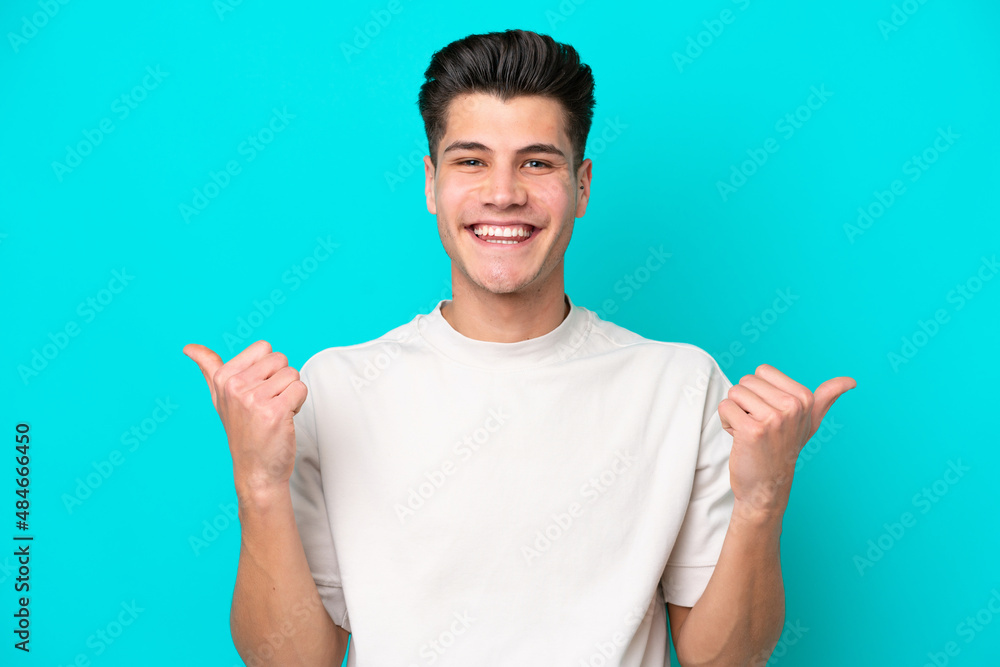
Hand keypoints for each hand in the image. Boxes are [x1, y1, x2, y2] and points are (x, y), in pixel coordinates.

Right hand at [183, 340, 307, 495]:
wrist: (255, 470)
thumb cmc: (243, 431)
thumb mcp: (219, 397)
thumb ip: (208, 368)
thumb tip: (188, 347)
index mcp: (223, 378)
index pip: (263, 347)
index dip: (268, 368)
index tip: (257, 389)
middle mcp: (235, 387)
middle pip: (281, 359)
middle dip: (281, 379)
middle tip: (268, 403)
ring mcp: (253, 400)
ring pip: (292, 374)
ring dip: (290, 393)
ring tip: (275, 411)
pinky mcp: (274, 412)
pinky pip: (300, 389)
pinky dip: (298, 404)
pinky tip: (284, 419)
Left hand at [718, 364, 855, 517]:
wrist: (767, 487)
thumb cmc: (784, 450)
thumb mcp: (810, 422)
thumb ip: (826, 398)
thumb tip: (851, 381)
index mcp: (804, 399)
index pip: (762, 371)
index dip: (759, 392)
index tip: (769, 414)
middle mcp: (792, 407)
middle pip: (746, 381)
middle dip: (745, 402)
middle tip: (758, 426)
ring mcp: (773, 418)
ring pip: (734, 392)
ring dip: (735, 412)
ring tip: (750, 431)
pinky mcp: (752, 429)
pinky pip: (725, 407)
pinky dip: (726, 422)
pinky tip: (739, 438)